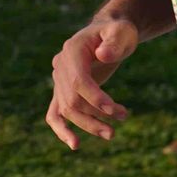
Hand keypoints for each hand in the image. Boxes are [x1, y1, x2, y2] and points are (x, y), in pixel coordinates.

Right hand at [45, 19, 137, 148]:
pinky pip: (55, 113)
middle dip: (95, 117)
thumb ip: (114, 42)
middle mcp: (60, 66)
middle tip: (119, 126)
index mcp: (71, 51)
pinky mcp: (62, 90)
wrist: (107, 34)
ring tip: (111, 134)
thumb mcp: (122, 32)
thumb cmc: (118, 32)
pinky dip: (61, 129)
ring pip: (66, 110)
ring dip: (88, 125)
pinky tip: (75, 144)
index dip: (96, 99)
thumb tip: (103, 56)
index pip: (79, 82)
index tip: (117, 111)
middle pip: (72, 101)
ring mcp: (59, 80)